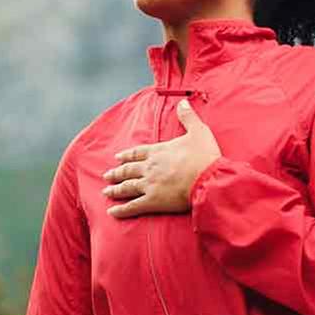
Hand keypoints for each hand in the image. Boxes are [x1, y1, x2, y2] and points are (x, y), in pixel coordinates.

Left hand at [100, 99, 221, 217]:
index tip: (117, 158)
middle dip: (116, 173)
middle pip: (128, 170)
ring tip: (106, 192)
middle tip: (106, 176)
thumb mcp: (199, 131)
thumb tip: (183, 101)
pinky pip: (133, 207)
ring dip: (115, 190)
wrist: (209, 179)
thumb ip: (188, 116)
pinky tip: (112, 212)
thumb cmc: (205, 156)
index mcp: (159, 151)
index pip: (138, 152)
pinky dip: (121, 210)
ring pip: (127, 187)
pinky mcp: (153, 201)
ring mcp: (149, 184)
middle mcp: (150, 167)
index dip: (127, 155)